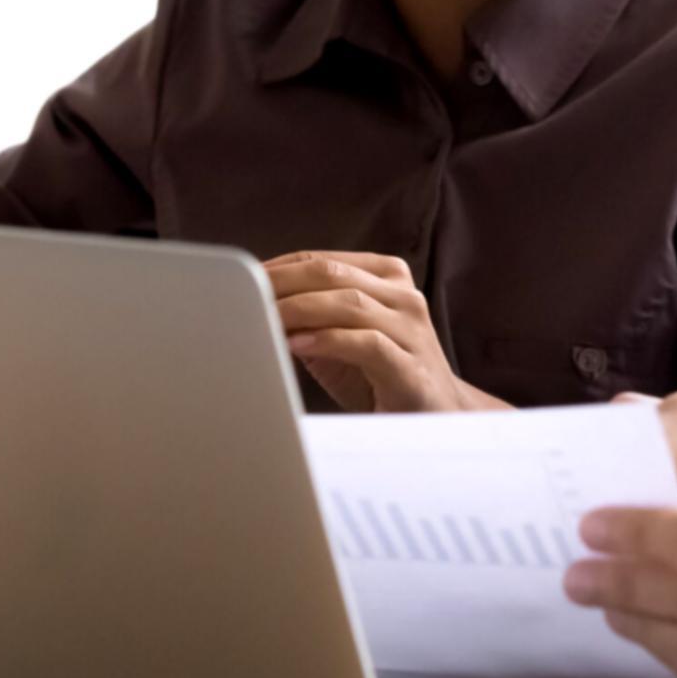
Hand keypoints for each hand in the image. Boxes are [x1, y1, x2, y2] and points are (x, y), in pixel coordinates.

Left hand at [263, 251, 507, 412]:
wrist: (435, 416)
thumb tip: (254, 305)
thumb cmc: (380, 374)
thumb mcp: (340, 338)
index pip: (322, 260)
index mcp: (388, 277)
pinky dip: (328, 341)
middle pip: (332, 275)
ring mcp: (411, 330)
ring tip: (263, 320)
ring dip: (298, 310)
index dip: (278, 268)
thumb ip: (309, 316)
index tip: (241, 281)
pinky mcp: (411, 367)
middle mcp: (403, 296)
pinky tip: (298, 345)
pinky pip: (367, 343)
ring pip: (349, 303)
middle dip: (281, 284)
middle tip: (242, 297)